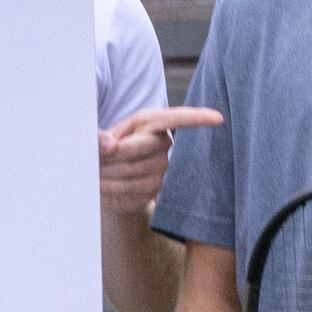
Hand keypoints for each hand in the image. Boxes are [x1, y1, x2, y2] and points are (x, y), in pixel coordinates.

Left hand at [97, 105, 221, 216]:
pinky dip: (113, 193)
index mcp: (152, 121)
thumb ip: (98, 137)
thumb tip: (109, 145)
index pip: (177, 119)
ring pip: (133, 174)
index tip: (218, 118)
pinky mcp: (156, 191)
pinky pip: (134, 193)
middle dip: (110, 158)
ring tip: (95, 176)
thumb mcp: (96, 137)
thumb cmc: (102, 149)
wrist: (102, 176)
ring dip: (108, 178)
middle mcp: (163, 144)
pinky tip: (104, 189)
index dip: (197, 119)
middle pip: (138, 150)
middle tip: (93, 162)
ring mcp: (163, 169)